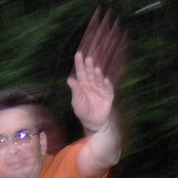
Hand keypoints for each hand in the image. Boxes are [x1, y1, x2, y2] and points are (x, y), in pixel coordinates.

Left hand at [68, 8, 127, 130]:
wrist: (93, 122)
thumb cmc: (83, 111)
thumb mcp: (77, 101)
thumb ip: (75, 90)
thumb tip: (69, 79)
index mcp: (82, 84)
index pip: (80, 72)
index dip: (79, 64)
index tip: (78, 54)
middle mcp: (91, 84)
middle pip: (90, 73)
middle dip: (89, 66)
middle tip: (88, 58)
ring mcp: (100, 88)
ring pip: (98, 79)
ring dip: (97, 74)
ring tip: (96, 69)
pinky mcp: (108, 94)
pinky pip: (108, 88)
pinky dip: (107, 84)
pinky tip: (105, 79)